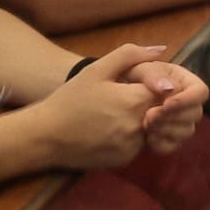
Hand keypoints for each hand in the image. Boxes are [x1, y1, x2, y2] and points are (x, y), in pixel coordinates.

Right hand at [33, 42, 161, 169]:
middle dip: (148, 101)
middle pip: (160, 110)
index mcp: (134, 101)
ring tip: (114, 113)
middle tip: (121, 98)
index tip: (134, 83)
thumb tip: (161, 49)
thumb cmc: (70, 99)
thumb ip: (131, 55)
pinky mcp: (124, 160)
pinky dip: (132, 135)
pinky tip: (110, 128)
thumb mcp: (97, 69)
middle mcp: (138, 127)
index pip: (165, 89)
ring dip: (142, 119)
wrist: (44, 136)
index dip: (153, 83)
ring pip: (152, 128)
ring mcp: (132, 147)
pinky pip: (139, 144)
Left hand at [122, 58, 207, 151]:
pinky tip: (146, 137)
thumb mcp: (138, 69)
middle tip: (148, 116)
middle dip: (172, 117)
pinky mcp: (168, 138)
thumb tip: (169, 88)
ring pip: (187, 131)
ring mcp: (179, 121)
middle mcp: (186, 102)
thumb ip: (153, 74)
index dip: (187, 100)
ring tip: (145, 125)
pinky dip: (160, 144)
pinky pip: (173, 146)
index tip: (166, 105)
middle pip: (196, 114)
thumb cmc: (128, 77)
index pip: (201, 91)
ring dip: (166, 130)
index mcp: (183, 81)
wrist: (113, 97)